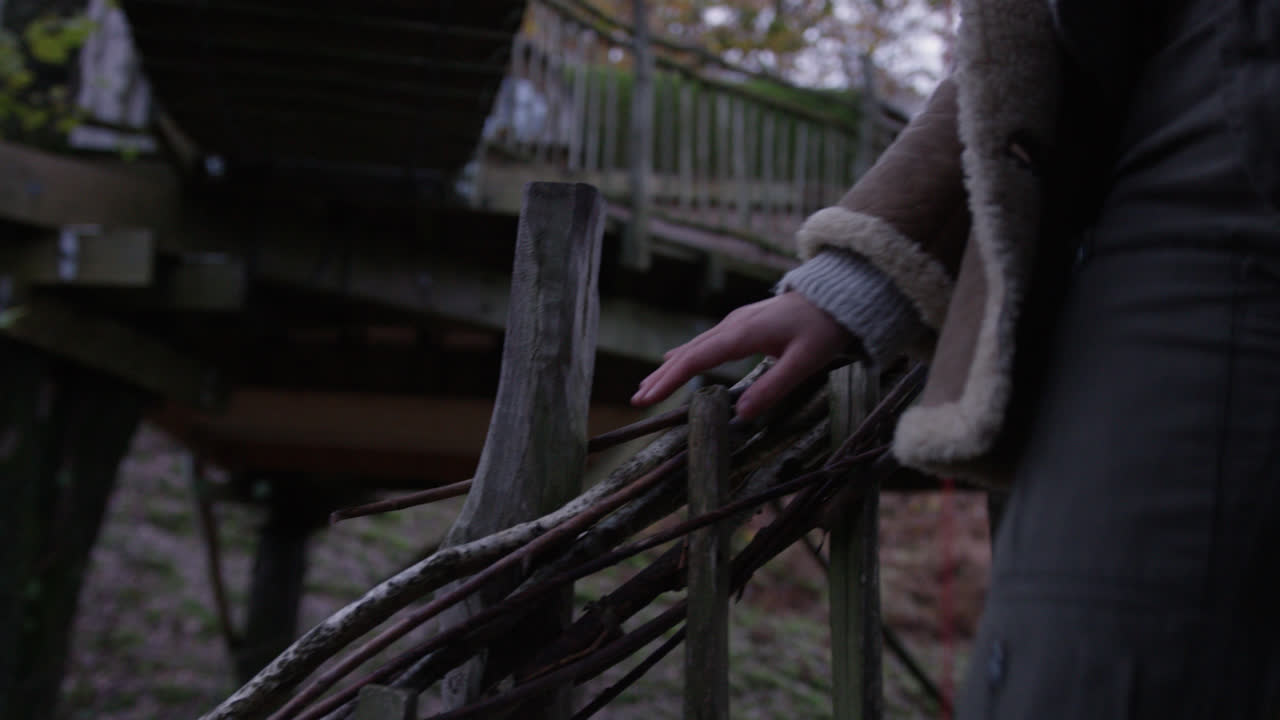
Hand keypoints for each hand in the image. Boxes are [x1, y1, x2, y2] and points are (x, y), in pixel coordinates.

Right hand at [631, 292, 852, 419]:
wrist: (838, 294)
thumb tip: (740, 416)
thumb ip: (773, 388)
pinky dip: (685, 355)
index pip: (695, 360)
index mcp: (742, 334)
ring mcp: (736, 322)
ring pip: (694, 347)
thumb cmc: (824, 327)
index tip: (647, 399)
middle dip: (661, 377)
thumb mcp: (804, 362)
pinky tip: (674, 359)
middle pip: (688, 353)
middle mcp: (732, 325)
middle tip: (637, 400)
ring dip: (669, 367)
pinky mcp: (743, 323)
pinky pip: (705, 341)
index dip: (669, 380)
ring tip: (647, 386)